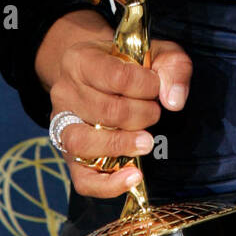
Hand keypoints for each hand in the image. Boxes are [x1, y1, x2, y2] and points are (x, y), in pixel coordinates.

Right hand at [35, 9, 192, 199]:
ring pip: (85, 143)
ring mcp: (61, 126)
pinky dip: (108, 184)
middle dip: (141, 114)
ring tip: (147, 142)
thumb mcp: (154, 51)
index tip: (157, 87)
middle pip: (105, 111)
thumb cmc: (126, 62)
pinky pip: (82, 179)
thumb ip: (173, 66)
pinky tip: (133, 176)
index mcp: (81, 60)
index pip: (116, 76)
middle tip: (154, 111)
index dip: (146, 85)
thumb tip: (174, 101)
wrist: (92, 68)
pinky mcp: (69, 155)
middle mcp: (64, 92)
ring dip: (123, 145)